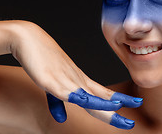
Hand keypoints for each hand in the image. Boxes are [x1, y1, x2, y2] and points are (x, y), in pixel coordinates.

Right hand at [9, 21, 141, 128]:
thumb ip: (56, 103)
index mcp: (79, 81)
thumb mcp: (50, 85)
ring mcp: (66, 80)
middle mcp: (77, 81)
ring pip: (87, 96)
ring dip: (102, 104)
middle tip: (131, 123)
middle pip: (100, 98)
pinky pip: (67, 91)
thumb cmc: (41, 59)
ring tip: (118, 109)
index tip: (133, 104)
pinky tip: (85, 102)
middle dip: (115, 110)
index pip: (103, 93)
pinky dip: (78, 98)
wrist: (28, 39)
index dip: (118, 101)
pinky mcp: (52, 80)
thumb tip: (61, 119)